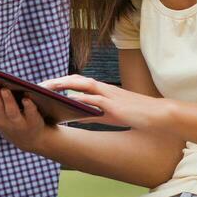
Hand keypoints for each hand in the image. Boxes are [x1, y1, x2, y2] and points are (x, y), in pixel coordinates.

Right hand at [0, 81, 53, 154]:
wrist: (29, 139)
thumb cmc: (6, 120)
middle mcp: (2, 122)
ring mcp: (18, 123)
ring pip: (11, 111)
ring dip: (7, 101)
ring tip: (4, 89)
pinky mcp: (33, 121)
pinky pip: (31, 114)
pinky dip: (29, 107)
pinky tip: (26, 98)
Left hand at [37, 74, 169, 129]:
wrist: (158, 114)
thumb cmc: (134, 114)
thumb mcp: (108, 114)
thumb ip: (91, 113)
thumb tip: (74, 117)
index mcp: (102, 89)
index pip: (76, 81)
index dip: (60, 81)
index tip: (44, 84)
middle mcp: (103, 88)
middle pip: (75, 79)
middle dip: (56, 81)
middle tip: (39, 85)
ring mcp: (108, 95)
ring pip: (82, 84)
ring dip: (64, 85)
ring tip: (48, 88)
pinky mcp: (114, 105)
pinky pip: (94, 100)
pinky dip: (81, 100)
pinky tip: (70, 103)